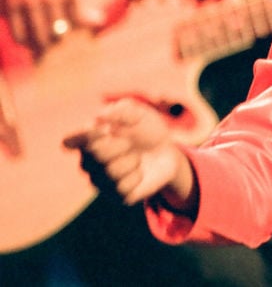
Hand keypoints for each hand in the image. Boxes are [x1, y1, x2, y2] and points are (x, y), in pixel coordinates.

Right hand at [0, 0, 101, 54]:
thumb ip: (78, 5)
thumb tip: (99, 23)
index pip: (76, 24)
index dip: (72, 33)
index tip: (68, 37)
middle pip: (59, 34)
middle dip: (56, 45)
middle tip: (53, 48)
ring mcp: (31, 3)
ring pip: (40, 37)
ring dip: (41, 48)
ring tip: (40, 51)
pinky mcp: (12, 7)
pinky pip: (20, 34)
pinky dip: (24, 42)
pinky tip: (26, 41)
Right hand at [63, 98, 195, 210]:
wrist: (168, 152)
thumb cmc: (148, 130)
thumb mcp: (140, 113)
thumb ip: (121, 110)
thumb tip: (98, 116)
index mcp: (88, 139)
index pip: (69, 142)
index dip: (84, 137)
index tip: (106, 130)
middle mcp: (89, 162)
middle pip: (91, 158)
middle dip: (118, 147)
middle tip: (130, 143)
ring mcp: (100, 180)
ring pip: (109, 173)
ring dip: (131, 161)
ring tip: (137, 158)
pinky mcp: (115, 195)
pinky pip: (121, 189)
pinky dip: (137, 177)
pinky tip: (140, 172)